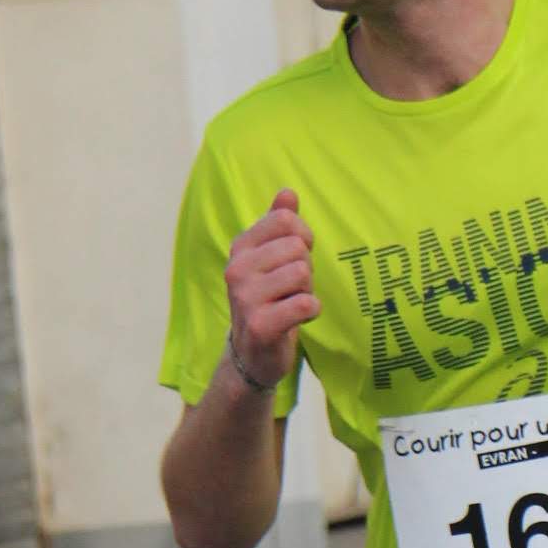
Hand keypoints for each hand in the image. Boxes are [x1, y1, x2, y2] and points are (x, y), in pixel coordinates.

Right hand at [225, 189, 318, 390]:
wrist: (253, 354)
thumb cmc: (268, 299)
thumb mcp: (270, 258)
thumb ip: (278, 224)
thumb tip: (287, 193)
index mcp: (240, 247)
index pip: (286, 221)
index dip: (303, 238)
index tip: (295, 257)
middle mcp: (237, 269)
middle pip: (298, 248)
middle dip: (306, 269)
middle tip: (291, 289)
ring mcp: (245, 298)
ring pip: (303, 274)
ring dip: (307, 291)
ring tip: (291, 302)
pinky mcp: (260, 325)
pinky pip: (306, 304)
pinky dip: (311, 311)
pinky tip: (297, 318)